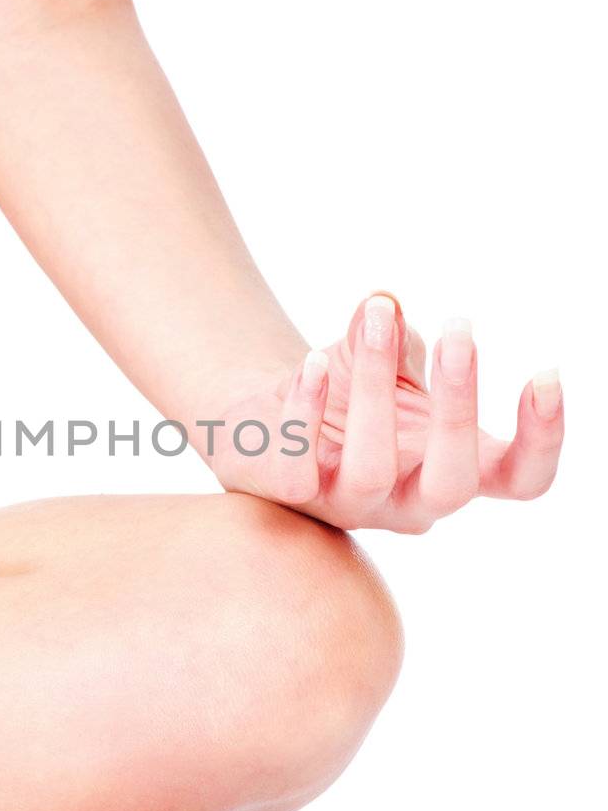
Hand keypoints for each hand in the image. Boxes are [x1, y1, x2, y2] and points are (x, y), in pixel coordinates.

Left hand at [206, 294, 563, 532]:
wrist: (263, 418)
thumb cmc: (345, 392)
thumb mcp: (381, 356)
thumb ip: (395, 334)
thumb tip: (385, 305)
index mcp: (452, 468)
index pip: (519, 479)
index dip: (542, 441)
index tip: (546, 374)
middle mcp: (408, 500)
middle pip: (453, 483)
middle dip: (459, 408)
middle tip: (462, 332)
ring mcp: (350, 505)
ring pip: (371, 468)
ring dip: (376, 386)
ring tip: (377, 315)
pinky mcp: (293, 498)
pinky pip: (298, 470)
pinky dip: (307, 410)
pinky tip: (314, 362)